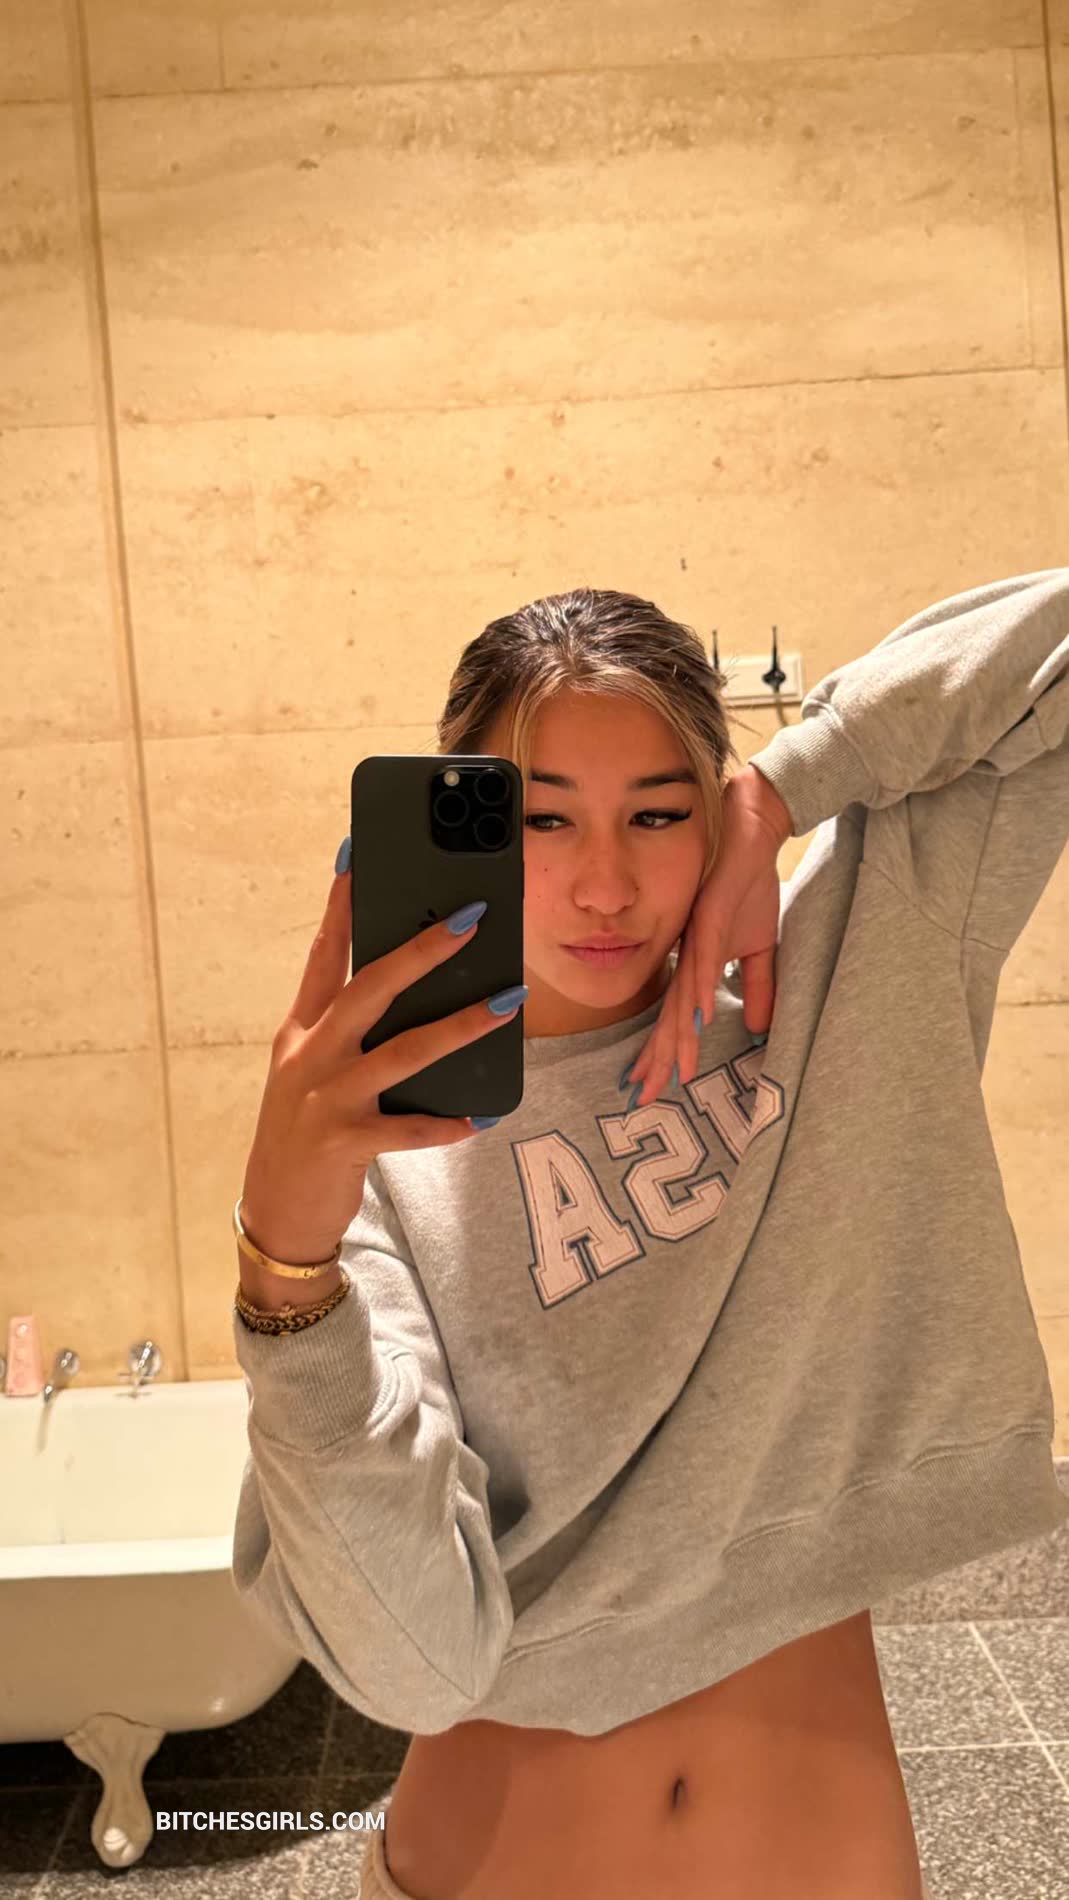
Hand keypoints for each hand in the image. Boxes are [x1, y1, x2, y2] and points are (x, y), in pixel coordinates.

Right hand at [241, 859, 513, 1264]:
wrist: (276, 1212)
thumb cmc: (307, 1130)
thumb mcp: (314, 1070)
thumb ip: (350, 1029)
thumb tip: (409, 985)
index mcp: (302, 1030)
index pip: (323, 954)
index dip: (341, 904)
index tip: (359, 854)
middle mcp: (310, 1056)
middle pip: (370, 988)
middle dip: (422, 950)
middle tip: (471, 918)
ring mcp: (325, 1099)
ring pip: (403, 1052)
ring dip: (462, 1026)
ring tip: (510, 1003)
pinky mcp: (344, 1144)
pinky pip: (406, 1129)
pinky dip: (446, 1123)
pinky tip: (482, 1115)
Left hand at [622, 766, 790, 1108]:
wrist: (753, 833)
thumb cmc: (749, 885)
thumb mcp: (760, 946)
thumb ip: (756, 987)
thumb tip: (757, 1028)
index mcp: (693, 962)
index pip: (675, 1016)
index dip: (663, 1050)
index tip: (652, 1083)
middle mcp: (685, 954)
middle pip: (668, 1014)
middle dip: (657, 1056)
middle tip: (645, 1094)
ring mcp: (694, 936)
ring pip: (684, 994)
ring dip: (679, 1034)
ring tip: (673, 1068)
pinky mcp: (707, 915)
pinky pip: (704, 956)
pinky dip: (701, 986)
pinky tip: (699, 1015)